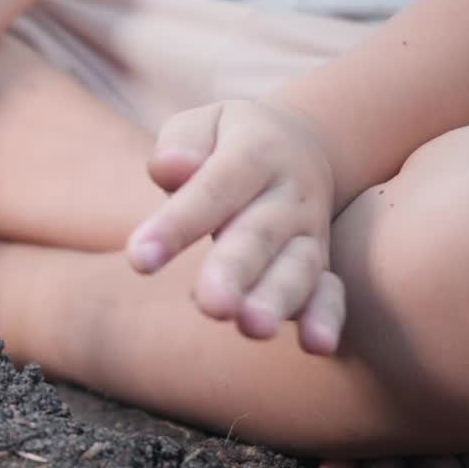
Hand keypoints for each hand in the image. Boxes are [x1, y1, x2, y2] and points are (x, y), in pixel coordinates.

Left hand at [125, 99, 345, 354]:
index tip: (138, 258)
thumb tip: (171, 168)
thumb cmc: (227, 140)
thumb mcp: (204, 122)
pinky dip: (326, 317)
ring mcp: (308, 233)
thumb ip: (181, 143)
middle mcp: (287, 195)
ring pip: (297, 269)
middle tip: (211, 304)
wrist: (301, 143)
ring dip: (276, 300)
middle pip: (258, 235)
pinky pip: (331, 292)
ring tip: (253, 327)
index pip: (213, 189)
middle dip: (235, 271)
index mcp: (254, 153)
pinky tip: (316, 345)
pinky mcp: (321, 266)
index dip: (177, 224)